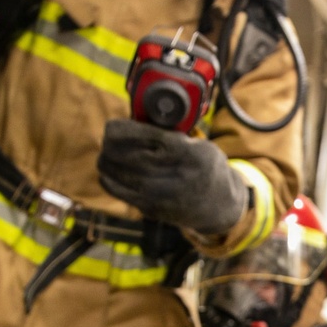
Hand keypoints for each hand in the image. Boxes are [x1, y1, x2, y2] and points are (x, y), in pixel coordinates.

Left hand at [97, 119, 248, 233]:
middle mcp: (171, 174)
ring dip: (106, 158)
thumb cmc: (205, 166)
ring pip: (114, 171)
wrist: (219, 204)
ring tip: (108, 152)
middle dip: (110, 143)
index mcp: (185, 151)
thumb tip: (134, 118)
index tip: (113, 126)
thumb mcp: (199, 143)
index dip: (119, 129)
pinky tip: (108, 170)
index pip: (141, 135)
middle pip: (122, 153)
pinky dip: (107, 176)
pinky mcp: (150, 208)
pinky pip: (116, 189)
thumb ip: (171, 132)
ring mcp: (159, 194)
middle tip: (109, 138)